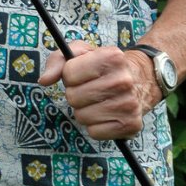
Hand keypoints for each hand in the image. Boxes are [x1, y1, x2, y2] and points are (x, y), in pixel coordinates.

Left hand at [38, 41, 153, 139]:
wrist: (141, 80)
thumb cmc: (104, 66)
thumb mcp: (82, 53)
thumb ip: (58, 61)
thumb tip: (44, 80)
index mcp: (111, 57)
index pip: (69, 74)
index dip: (70, 75)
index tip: (82, 74)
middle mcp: (123, 80)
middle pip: (73, 97)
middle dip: (76, 94)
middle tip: (90, 89)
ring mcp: (129, 104)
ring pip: (81, 117)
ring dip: (85, 111)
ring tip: (99, 101)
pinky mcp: (131, 125)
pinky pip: (94, 132)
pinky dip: (95, 126)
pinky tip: (106, 114)